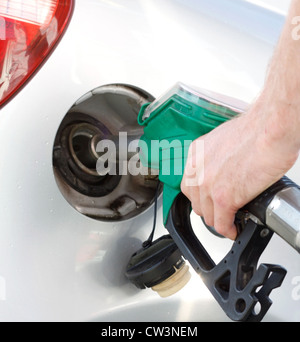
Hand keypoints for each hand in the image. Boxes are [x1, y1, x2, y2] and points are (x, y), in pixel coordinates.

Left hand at [181, 99, 297, 239]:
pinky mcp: (223, 198)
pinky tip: (235, 229)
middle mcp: (198, 169)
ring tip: (230, 222)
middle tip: (221, 212)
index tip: (208, 201)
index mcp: (197, 153)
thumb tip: (226, 169)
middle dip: (209, 209)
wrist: (271, 127)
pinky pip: (221, 223)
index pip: (189, 184)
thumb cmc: (257, 129)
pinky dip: (228, 230)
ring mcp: (208, 184)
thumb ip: (218, 157)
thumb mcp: (226, 140)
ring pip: (207, 216)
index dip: (200, 196)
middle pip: (196, 201)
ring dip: (219, 221)